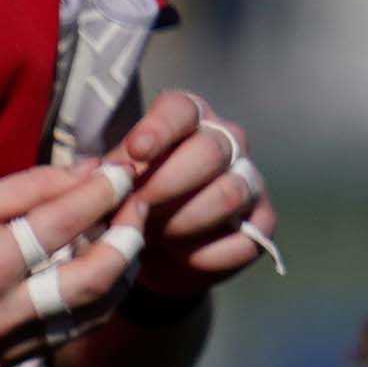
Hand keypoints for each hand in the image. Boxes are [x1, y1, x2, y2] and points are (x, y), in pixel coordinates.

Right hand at [0, 158, 142, 353]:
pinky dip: (106, 294)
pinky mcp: (18, 358)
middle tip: (140, 202)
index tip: (122, 169)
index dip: (98, 192)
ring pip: (93, 307)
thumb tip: (91, 169)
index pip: (55, 223)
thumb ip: (26, 188)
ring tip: (132, 233)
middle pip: (89, 275)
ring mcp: (11, 341)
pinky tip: (111, 268)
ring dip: (124, 268)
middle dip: (126, 234)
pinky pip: (80, 326)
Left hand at [98, 93, 276, 302]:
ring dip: (185, 220)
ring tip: (154, 235)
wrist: (151, 252)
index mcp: (187, 121)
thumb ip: (106, 174)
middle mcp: (226, 143)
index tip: (135, 152)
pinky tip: (182, 255)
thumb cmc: (126, 204)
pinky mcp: (263, 222)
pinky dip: (207, 253)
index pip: (181, 110)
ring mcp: (250, 181)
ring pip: (231, 192)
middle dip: (167, 183)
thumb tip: (104, 173)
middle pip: (211, 150)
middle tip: (136, 206)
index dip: (160, 129)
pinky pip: (245, 237)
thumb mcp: (109, 185)